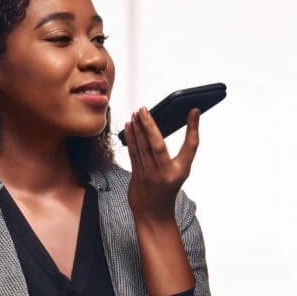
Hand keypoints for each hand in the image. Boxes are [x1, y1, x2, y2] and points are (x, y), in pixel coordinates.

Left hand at [125, 107, 200, 223]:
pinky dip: (131, 138)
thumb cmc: (168, 188)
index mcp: (180, 171)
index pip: (190, 146)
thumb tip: (182, 123)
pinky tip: (129, 126)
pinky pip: (133, 153)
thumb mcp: (181, 170)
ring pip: (142, 147)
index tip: (194, 111)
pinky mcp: (136, 175)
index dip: (193, 128)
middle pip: (157, 144)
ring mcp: (149, 175)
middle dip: (149, 125)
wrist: (154, 214)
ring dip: (137, 129)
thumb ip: (184, 148)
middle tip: (144, 109)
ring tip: (135, 114)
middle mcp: (165, 173)